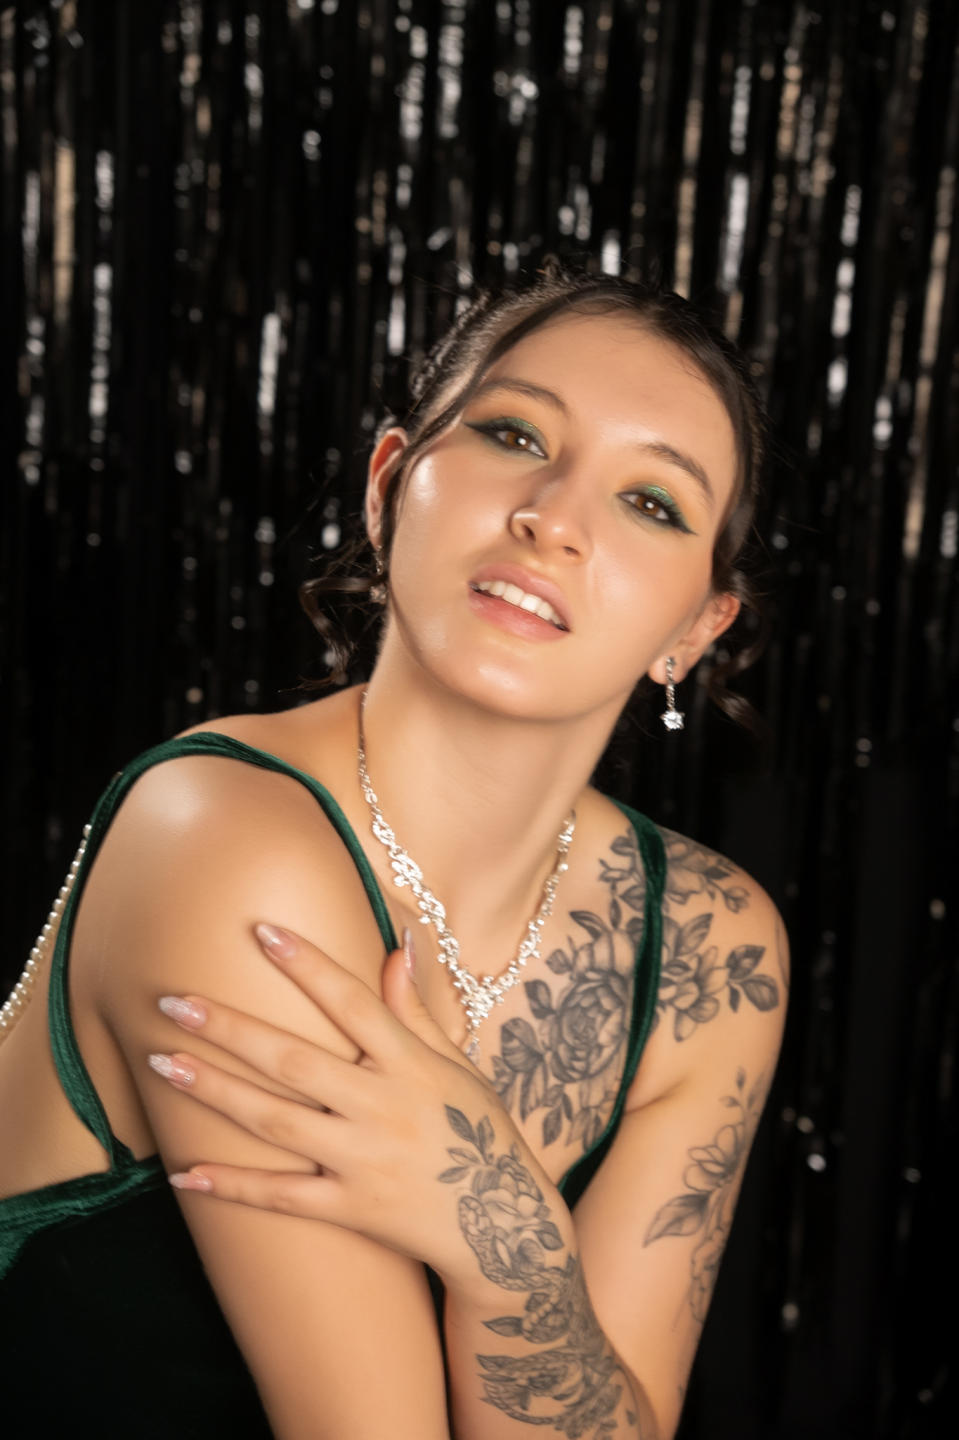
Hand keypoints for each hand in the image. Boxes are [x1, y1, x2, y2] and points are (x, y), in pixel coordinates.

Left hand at [147, 923, 536, 1284]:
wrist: (505, 1226)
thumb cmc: (478, 1131)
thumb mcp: (456, 1064)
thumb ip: (416, 1009)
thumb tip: (398, 945)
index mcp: (409, 1064)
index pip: (351, 1002)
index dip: (308, 965)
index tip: (262, 931)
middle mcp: (382, 1106)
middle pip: (294, 1061)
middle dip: (231, 1030)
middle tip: (173, 1003)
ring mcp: (364, 1160)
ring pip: (276, 1122)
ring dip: (216, 1092)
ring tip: (164, 1064)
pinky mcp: (351, 1209)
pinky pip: (282, 1198)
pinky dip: (233, 1186)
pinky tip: (185, 1171)